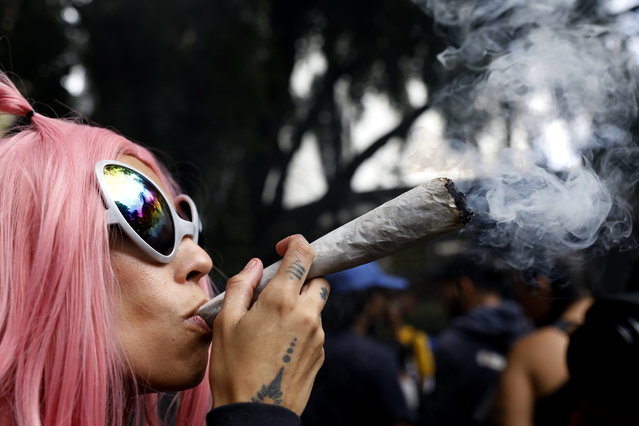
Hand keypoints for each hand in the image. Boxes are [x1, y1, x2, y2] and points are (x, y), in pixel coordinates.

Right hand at [209, 235, 328, 414]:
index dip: (294, 243)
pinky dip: (302, 327)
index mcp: (281, 300)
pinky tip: (279, 344)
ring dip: (301, 304)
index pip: (303, 254)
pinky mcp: (321, 353)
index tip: (283, 247)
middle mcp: (307, 314)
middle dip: (301, 278)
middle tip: (277, 292)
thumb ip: (241, 286)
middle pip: (319, 279)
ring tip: (272, 324)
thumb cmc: (234, 369)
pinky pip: (315, 329)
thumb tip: (254, 266)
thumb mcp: (225, 322)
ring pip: (317, 305)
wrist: (255, 415)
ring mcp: (318, 335)